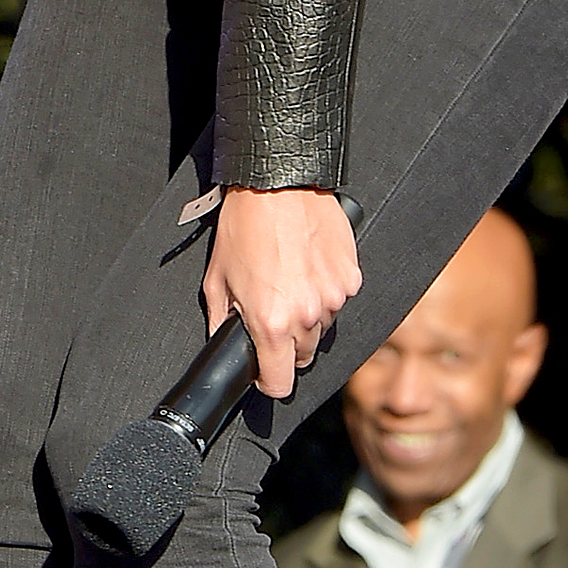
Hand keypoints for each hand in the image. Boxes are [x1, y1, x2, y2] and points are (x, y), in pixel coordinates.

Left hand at [202, 187, 362, 400]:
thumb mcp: (217, 277)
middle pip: (304, 355)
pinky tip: (307, 264)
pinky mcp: (350, 277)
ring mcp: (333, 297)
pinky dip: (325, 289)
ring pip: (323, 327)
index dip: (269, 380)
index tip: (264, 372)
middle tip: (272, 311)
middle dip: (288, 343)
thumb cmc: (243, 227)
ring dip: (308, 314)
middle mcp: (307, 316)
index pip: (280, 382)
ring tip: (289, 278)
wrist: (276, 185)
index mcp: (271, 322)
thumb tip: (223, 343)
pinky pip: (339, 298)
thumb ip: (221, 320)